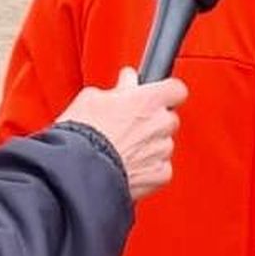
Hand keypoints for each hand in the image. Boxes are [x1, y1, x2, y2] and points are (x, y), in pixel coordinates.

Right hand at [58, 67, 187, 200]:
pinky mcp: (160, 174)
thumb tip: (127, 81)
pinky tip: (128, 164)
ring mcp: (163, 150)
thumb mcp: (93, 98)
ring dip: (150, 144)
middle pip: (169, 117)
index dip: (164, 92)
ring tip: (123, 148)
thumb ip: (120, 88)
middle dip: (153, 120)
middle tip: (130, 123)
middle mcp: (161, 124)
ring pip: (164, 143)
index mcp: (149, 100)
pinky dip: (148, 167)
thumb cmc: (82, 135)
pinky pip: (161, 167)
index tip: (154, 94)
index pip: (176, 89)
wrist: (78, 171)